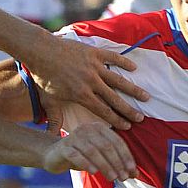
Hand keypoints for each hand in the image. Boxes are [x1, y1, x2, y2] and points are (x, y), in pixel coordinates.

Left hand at [24, 32, 146, 128]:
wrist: (41, 51)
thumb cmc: (43, 77)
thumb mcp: (48, 100)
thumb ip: (54, 119)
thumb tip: (51, 136)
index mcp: (81, 95)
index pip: (102, 111)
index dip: (116, 120)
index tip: (127, 126)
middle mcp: (91, 82)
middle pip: (114, 99)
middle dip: (128, 110)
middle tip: (141, 118)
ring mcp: (94, 66)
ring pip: (118, 80)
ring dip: (132, 89)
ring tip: (146, 96)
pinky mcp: (94, 53)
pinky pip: (112, 58)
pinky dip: (123, 62)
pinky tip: (134, 68)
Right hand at [41, 121, 136, 179]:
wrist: (53, 155)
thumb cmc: (81, 155)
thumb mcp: (100, 157)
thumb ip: (116, 162)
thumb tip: (135, 174)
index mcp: (98, 128)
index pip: (116, 141)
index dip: (126, 157)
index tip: (132, 171)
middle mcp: (87, 129)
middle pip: (106, 146)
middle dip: (117, 163)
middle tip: (123, 177)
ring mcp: (74, 137)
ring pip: (93, 151)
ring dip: (105, 166)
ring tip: (112, 178)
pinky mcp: (63, 148)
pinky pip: (76, 155)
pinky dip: (86, 163)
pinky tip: (93, 172)